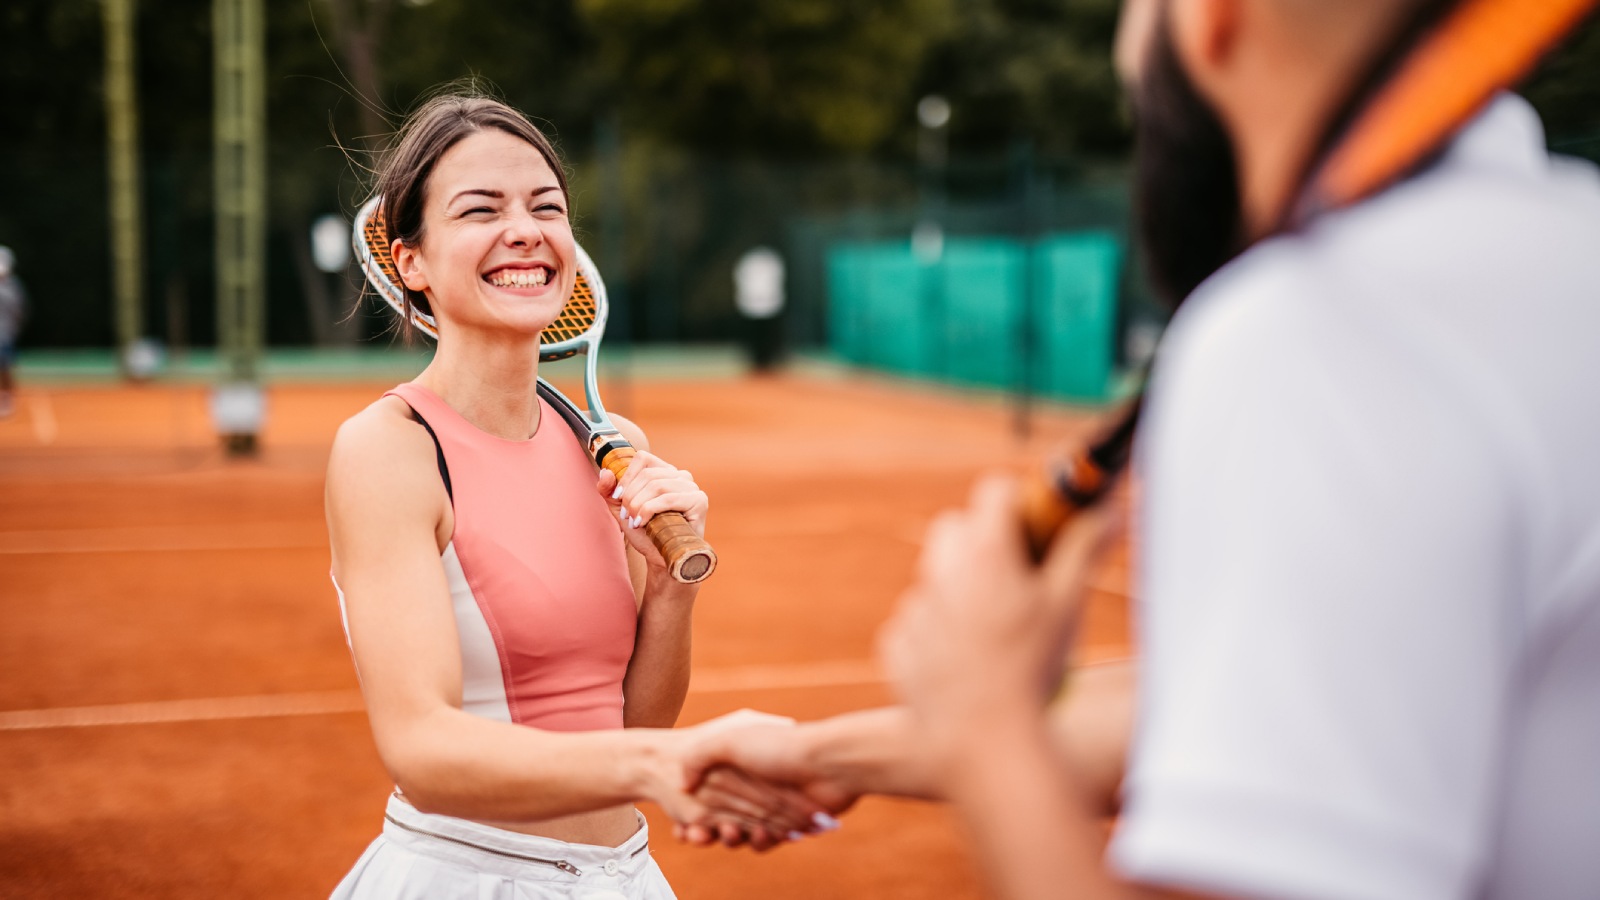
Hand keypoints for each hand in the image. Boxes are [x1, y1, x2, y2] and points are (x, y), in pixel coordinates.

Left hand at [597, 450, 708, 569]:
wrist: (661, 559)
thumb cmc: (646, 533)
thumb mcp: (621, 510)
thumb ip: (609, 491)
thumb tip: (605, 473)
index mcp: (665, 472)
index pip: (643, 458)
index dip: (626, 476)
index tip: (617, 497)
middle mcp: (681, 476)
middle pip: (648, 474)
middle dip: (631, 496)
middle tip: (626, 515)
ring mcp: (692, 488)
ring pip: (657, 485)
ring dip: (639, 505)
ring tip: (634, 521)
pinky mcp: (699, 501)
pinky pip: (668, 498)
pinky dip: (650, 510)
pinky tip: (644, 523)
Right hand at [679, 719, 857, 850]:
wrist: (829, 763)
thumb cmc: (779, 747)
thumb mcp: (730, 740)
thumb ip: (700, 756)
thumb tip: (683, 783)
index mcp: (740, 763)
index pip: (710, 789)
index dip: (694, 808)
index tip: (682, 820)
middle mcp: (756, 782)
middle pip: (723, 813)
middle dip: (708, 826)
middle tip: (698, 833)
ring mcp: (774, 804)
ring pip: (742, 829)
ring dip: (730, 837)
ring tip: (725, 834)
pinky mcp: (791, 823)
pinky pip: (767, 839)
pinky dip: (759, 841)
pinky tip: (759, 836)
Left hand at [878, 475, 1123, 772]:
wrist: (987, 742)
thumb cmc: (1034, 670)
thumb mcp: (1067, 605)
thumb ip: (1084, 550)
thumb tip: (1109, 509)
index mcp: (984, 552)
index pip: (993, 492)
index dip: (1017, 502)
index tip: (1035, 525)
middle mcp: (940, 572)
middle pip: (954, 527)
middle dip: (981, 540)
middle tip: (1015, 575)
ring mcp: (915, 609)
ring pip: (934, 577)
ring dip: (958, 589)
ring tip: (995, 631)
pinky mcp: (897, 645)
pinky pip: (916, 622)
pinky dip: (937, 632)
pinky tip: (967, 663)